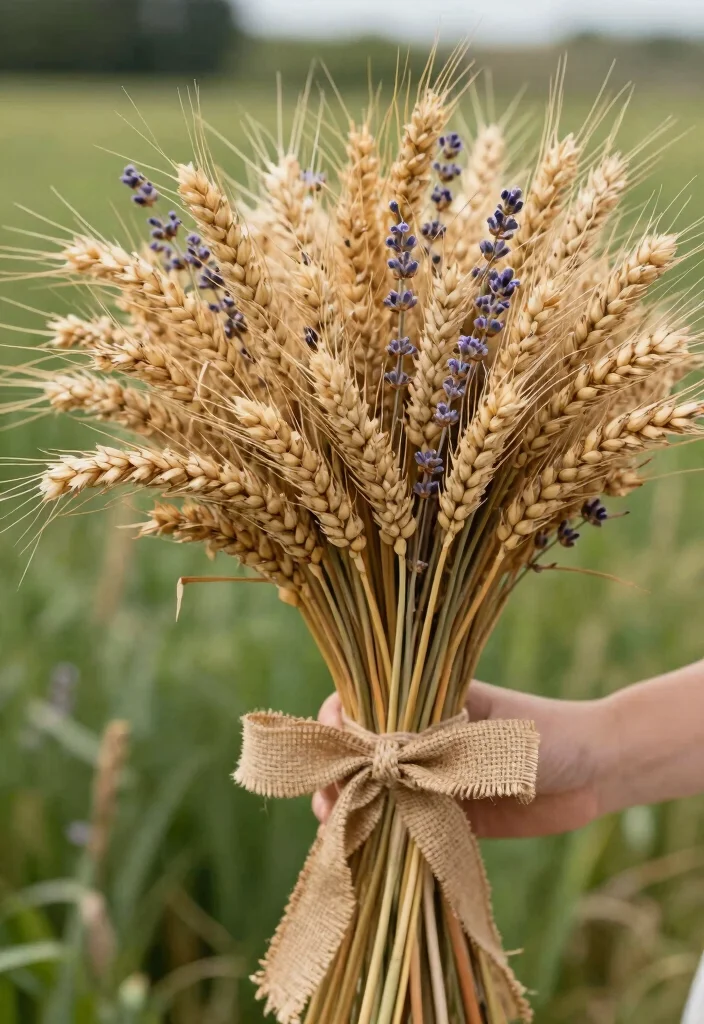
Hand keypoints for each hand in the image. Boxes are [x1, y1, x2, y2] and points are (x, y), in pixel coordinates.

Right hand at [312, 684, 611, 837]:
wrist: (598, 771)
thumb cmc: (544, 733)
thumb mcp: (484, 733)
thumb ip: (436, 745)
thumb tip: (379, 762)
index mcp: (428, 701)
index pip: (366, 703)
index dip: (339, 721)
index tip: (331, 741)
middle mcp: (424, 738)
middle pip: (363, 753)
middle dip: (337, 775)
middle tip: (325, 803)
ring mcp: (436, 777)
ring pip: (380, 793)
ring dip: (354, 810)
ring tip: (335, 829)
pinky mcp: (454, 814)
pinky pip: (410, 826)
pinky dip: (386, 839)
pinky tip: (364, 853)